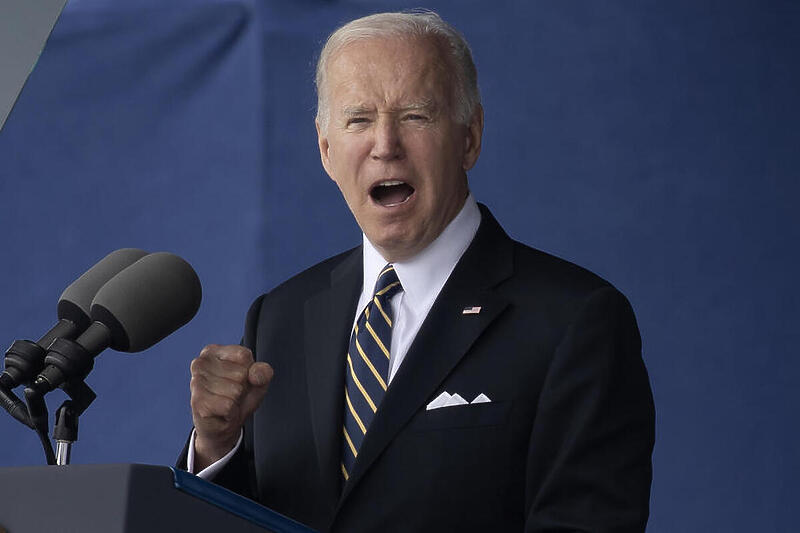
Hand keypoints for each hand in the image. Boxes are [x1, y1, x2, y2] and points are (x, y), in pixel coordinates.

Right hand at [189, 344, 272, 469]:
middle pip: (240, 374)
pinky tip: (222, 412)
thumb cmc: (237, 398)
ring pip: (235, 390)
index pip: (244, 355)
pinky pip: (228, 405)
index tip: (239, 380)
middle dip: (242, 388)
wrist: (222, 425)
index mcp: (213, 351)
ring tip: (227, 403)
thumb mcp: (257, 381)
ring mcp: (196, 382)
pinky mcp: (198, 402)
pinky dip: (231, 412)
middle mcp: (201, 363)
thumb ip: (263, 372)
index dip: (249, 371)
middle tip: (232, 395)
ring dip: (236, 401)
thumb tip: (256, 375)